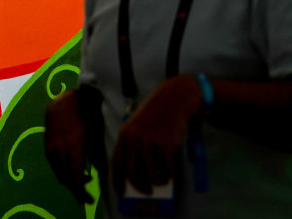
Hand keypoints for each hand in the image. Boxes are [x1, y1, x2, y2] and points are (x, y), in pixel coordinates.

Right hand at [44, 90, 93, 204]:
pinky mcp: (47, 146)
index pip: (75, 176)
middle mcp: (60, 148)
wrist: (64, 100)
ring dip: (70, 181)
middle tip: (87, 198)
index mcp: (74, 145)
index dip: (81, 191)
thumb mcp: (95, 133)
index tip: (89, 201)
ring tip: (85, 180)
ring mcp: (51, 147)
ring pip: (59, 173)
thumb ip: (97, 154)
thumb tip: (101, 173)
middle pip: (66, 178)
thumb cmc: (86, 114)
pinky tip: (74, 169)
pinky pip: (55, 166)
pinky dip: (63, 172)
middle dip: (77, 190)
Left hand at [110, 75, 201, 196]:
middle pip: (133, 174)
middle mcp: (134, 139)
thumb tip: (137, 175)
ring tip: (162, 181)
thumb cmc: (157, 114)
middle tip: (147, 192)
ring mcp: (149, 141)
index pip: (117, 164)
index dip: (118, 182)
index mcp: (124, 134)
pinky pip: (166, 170)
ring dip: (156, 183)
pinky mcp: (165, 144)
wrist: (174, 97)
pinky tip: (171, 174)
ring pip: (150, 175)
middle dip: (140, 187)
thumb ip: (134, 146)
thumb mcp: (138, 126)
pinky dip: (169, 177)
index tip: (122, 193)